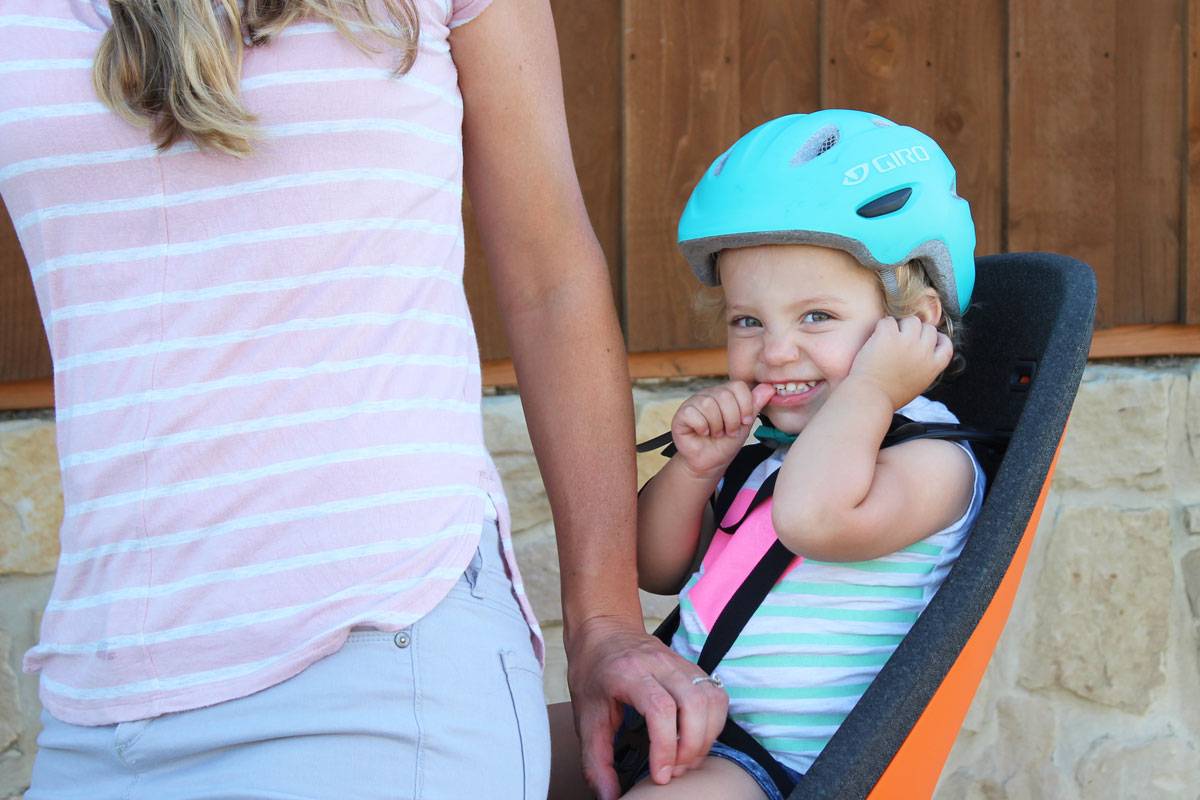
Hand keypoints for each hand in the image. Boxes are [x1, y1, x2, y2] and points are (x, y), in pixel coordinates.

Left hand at [566, 615, 729, 799]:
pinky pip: (716, 694)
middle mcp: (659, 664)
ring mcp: (680, 663)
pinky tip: (696, 738)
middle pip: (694, 703)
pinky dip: (714, 722)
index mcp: (628, 673)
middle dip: (691, 746)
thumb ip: (596, 760)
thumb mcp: (585, 717)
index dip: (666, 747)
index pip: (660, 708)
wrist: (603, 631)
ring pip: (711, 698)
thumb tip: (608, 798)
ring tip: (686, 758)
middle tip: (674, 770)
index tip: (660, 776)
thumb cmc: (592, 673)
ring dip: (706, 736)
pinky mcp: (693, 667)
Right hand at [671, 382, 776, 478]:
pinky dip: (702, 427)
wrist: (710, 463)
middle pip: (724, 395)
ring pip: (708, 404)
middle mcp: (709, 394)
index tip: (744, 422)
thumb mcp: (745, 424)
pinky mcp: (681, 414)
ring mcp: (693, 402)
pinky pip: (693, 413)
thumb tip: (769, 387)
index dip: (745, 406)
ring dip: (717, 426)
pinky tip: (702, 433)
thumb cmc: (726, 443)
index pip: (738, 386)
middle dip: (732, 419)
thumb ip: (755, 405)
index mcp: (725, 393)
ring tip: (716, 434)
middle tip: (729, 432)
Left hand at [848, 316, 952, 408]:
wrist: (870, 398)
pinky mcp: (888, 336)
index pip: (946, 345)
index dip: (938, 339)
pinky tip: (876, 337)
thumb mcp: (917, 385)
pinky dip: (882, 326)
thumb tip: (923, 355)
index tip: (928, 339)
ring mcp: (907, 342)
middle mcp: (923, 351)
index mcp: (933, 366)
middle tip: (900, 338)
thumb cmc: (889, 396)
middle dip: (916, 331)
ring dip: (900, 325)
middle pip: (928, 328)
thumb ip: (924, 369)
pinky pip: (888, 321)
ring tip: (888, 337)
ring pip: (911, 320)